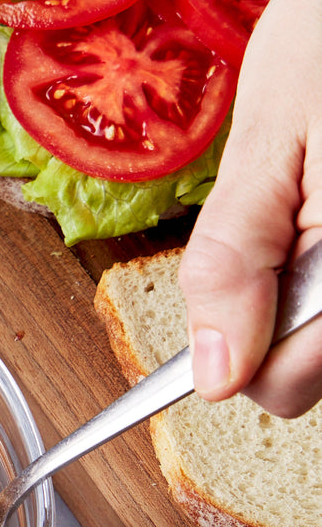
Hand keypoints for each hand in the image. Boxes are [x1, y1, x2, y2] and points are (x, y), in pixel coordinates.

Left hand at [177, 0, 321, 418]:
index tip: (217, 295)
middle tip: (271, 226)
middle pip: (314, 367)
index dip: (234, 354)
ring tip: (306, 201)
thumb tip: (215, 377)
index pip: (285, 387)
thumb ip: (236, 263)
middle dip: (273, 319)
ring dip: (303, 289)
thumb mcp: (264, 139)